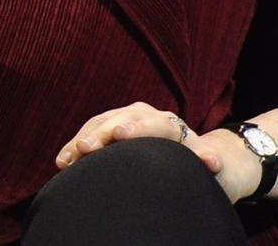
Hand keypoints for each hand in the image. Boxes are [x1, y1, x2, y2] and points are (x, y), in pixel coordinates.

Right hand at [56, 102, 247, 198]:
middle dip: (100, 134)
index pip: (151, 123)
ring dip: (82, 140)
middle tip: (84, 149)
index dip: (135, 129)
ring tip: (66, 160)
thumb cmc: (195, 159)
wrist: (187, 149)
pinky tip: (63, 160)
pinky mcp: (110, 123)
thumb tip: (213, 163)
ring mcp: (125, 116)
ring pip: (99, 124)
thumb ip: (206, 161)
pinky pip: (90, 130)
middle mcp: (144, 114)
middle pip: (118, 121)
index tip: (119, 136)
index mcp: (168, 122)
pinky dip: (76, 144)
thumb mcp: (203, 160)